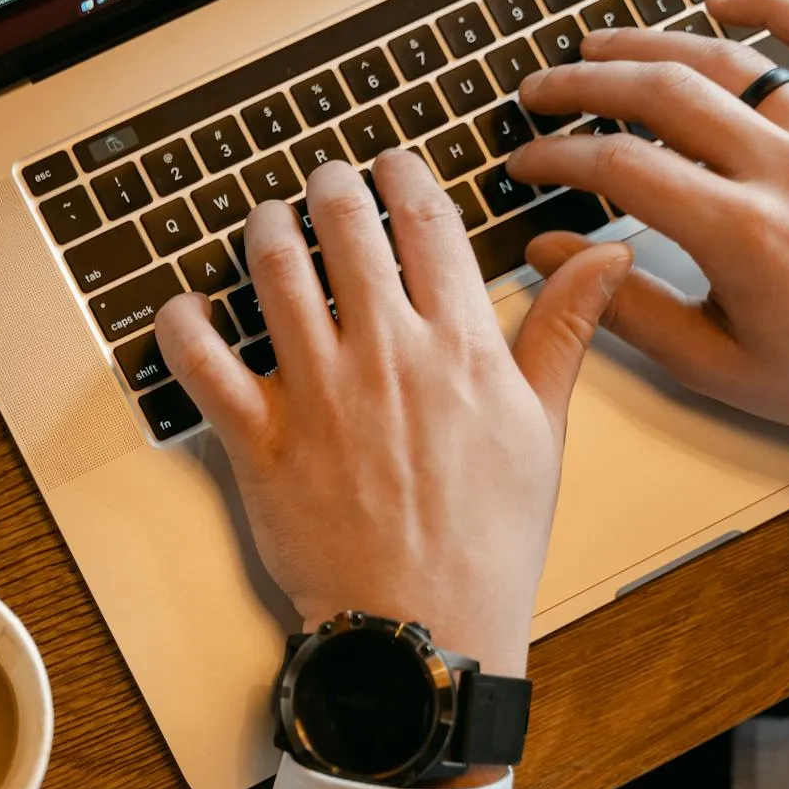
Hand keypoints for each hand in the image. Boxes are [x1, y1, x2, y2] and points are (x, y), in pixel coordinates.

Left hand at [153, 149, 630, 681]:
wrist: (426, 626)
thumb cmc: (488, 539)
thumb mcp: (542, 430)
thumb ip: (562, 332)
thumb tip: (605, 257)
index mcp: (457, 346)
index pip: (426, 222)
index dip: (402, 175)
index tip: (390, 162)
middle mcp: (383, 355)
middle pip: (346, 228)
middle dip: (331, 186)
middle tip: (324, 181)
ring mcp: (317, 395)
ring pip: (275, 273)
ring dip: (266, 228)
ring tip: (268, 218)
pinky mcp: (261, 441)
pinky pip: (205, 364)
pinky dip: (184, 325)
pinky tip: (185, 305)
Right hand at [506, 0, 788, 495]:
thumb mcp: (714, 366)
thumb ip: (624, 307)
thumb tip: (552, 258)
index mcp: (744, 237)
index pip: (622, 167)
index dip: (558, 156)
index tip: (526, 160)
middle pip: (664, 95)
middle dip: (585, 85)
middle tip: (540, 92)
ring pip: (730, 63)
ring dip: (652, 46)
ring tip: (599, 48)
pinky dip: (774, 7)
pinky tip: (723, 3)